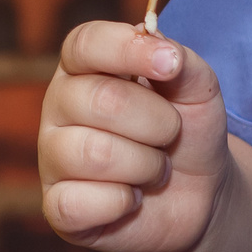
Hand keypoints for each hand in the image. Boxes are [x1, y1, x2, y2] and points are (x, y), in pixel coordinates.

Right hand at [36, 21, 233, 251]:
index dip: (127, 50)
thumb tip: (163, 52)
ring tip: (154, 168)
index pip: (85, 44)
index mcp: (84, 67)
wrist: (199, 194)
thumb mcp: (198, 89)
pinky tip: (131, 198)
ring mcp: (52, 156)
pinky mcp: (56, 206)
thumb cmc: (188, 131)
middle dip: (157, 123)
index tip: (170, 65)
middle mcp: (58, 106)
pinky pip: (76, 203)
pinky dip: (122, 203)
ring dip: (146, 165)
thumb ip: (183, 62)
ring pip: (94, 154)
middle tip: (169, 135)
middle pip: (100, 100)